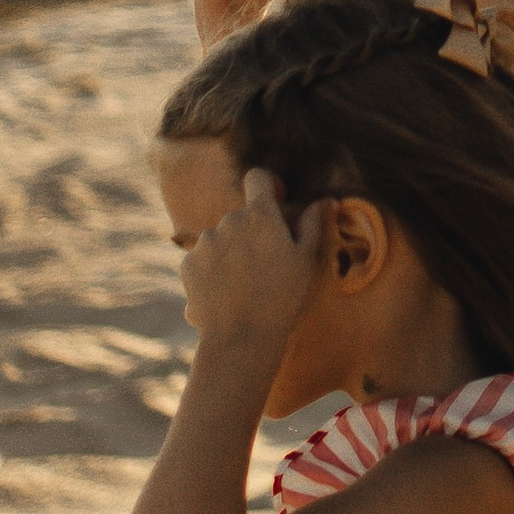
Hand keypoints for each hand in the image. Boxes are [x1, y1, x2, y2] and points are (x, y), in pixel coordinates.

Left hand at [182, 167, 326, 363]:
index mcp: (260, 215)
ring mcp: (205, 242)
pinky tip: (226, 293)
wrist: (240, 336)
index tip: (275, 202)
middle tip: (265, 266)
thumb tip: (325, 200)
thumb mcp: (306, 261)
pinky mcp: (188, 263)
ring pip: (221, 238)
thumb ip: (313, 224)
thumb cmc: (282, 297)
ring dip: (231, 252)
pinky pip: (203, 259)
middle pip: (241, 216)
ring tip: (244, 286)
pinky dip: (213, 270)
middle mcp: (228, 220)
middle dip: (251, 232)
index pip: (257, 178)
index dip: (267, 186)